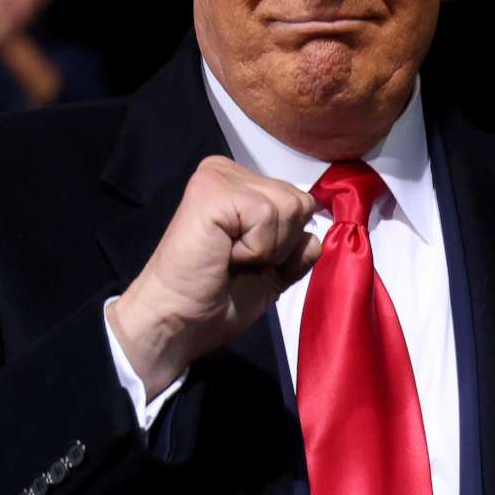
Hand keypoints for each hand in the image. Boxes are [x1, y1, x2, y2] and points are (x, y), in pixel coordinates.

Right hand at [106, 156, 319, 397]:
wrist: (179, 322)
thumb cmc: (216, 301)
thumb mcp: (272, 274)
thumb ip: (295, 252)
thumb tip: (315, 240)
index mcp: (240, 186)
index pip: (299, 202)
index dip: (287, 244)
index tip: (247, 263)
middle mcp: (228, 172)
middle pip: (300, 202)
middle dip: (281, 244)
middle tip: (239, 262)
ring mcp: (219, 178)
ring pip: (290, 206)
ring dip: (267, 248)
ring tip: (231, 258)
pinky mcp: (213, 191)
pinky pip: (268, 214)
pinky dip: (256, 248)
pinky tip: (225, 255)